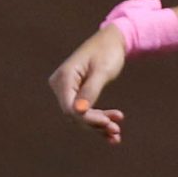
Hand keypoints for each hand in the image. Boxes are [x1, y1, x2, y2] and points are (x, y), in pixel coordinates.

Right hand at [47, 28, 129, 144]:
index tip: (107, 122)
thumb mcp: (102, 71)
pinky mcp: (75, 94)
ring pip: (81, 116)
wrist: (112, 41)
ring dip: (99, 125)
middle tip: (116, 129)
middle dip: (95, 123)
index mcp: (64, 77)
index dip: (87, 119)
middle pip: (75, 114)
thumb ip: (90, 90)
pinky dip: (99, 122)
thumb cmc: (107, 51)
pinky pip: (85, 112)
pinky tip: (113, 135)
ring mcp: (66, 90)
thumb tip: (78, 112)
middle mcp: (61, 85)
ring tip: (117, 132)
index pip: (70, 107)